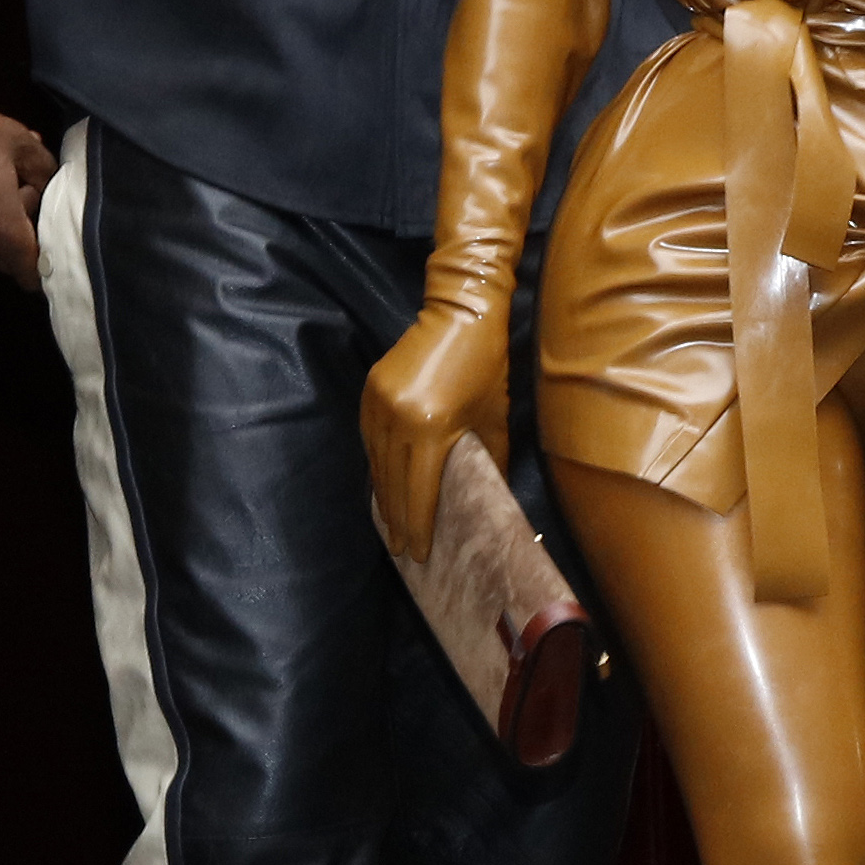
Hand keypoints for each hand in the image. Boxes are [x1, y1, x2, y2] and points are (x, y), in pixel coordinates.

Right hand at [0, 66, 54, 289]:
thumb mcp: (22, 145)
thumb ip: (46, 171)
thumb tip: (52, 182)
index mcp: (2, 233)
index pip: (33, 274)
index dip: (50, 259)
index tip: (56, 233)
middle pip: (14, 258)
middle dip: (28, 233)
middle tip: (30, 189)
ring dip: (5, 219)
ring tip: (7, 175)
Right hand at [361, 302, 509, 561]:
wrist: (460, 310)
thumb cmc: (486, 363)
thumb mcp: (495, 415)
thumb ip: (491, 459)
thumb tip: (488, 497)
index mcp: (432, 426)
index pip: (419, 489)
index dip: (418, 525)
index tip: (417, 554)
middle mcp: (398, 417)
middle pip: (393, 482)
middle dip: (397, 520)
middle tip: (401, 551)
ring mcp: (378, 402)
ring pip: (376, 464)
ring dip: (383, 496)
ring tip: (390, 526)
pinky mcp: (369, 391)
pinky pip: (369, 440)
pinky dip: (377, 466)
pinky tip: (383, 486)